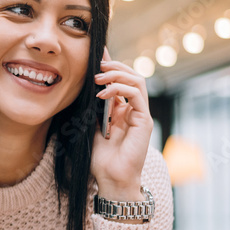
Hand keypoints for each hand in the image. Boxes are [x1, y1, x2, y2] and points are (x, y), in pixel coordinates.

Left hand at [92, 48, 152, 200]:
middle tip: (96, 62)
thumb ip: (93, 109)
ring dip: (117, 74)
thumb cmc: (101, 158)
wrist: (111, 178)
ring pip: (137, 80)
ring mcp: (140, 114)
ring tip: (98, 77)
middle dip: (114, 65)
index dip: (110, 64)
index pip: (119, 80)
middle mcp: (133, 109)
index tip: (96, 52)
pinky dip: (120, 89)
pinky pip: (136, 95)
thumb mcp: (91, 127)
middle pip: (131, 75)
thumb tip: (85, 89)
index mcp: (121, 109)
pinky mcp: (144, 120)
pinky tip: (103, 94)